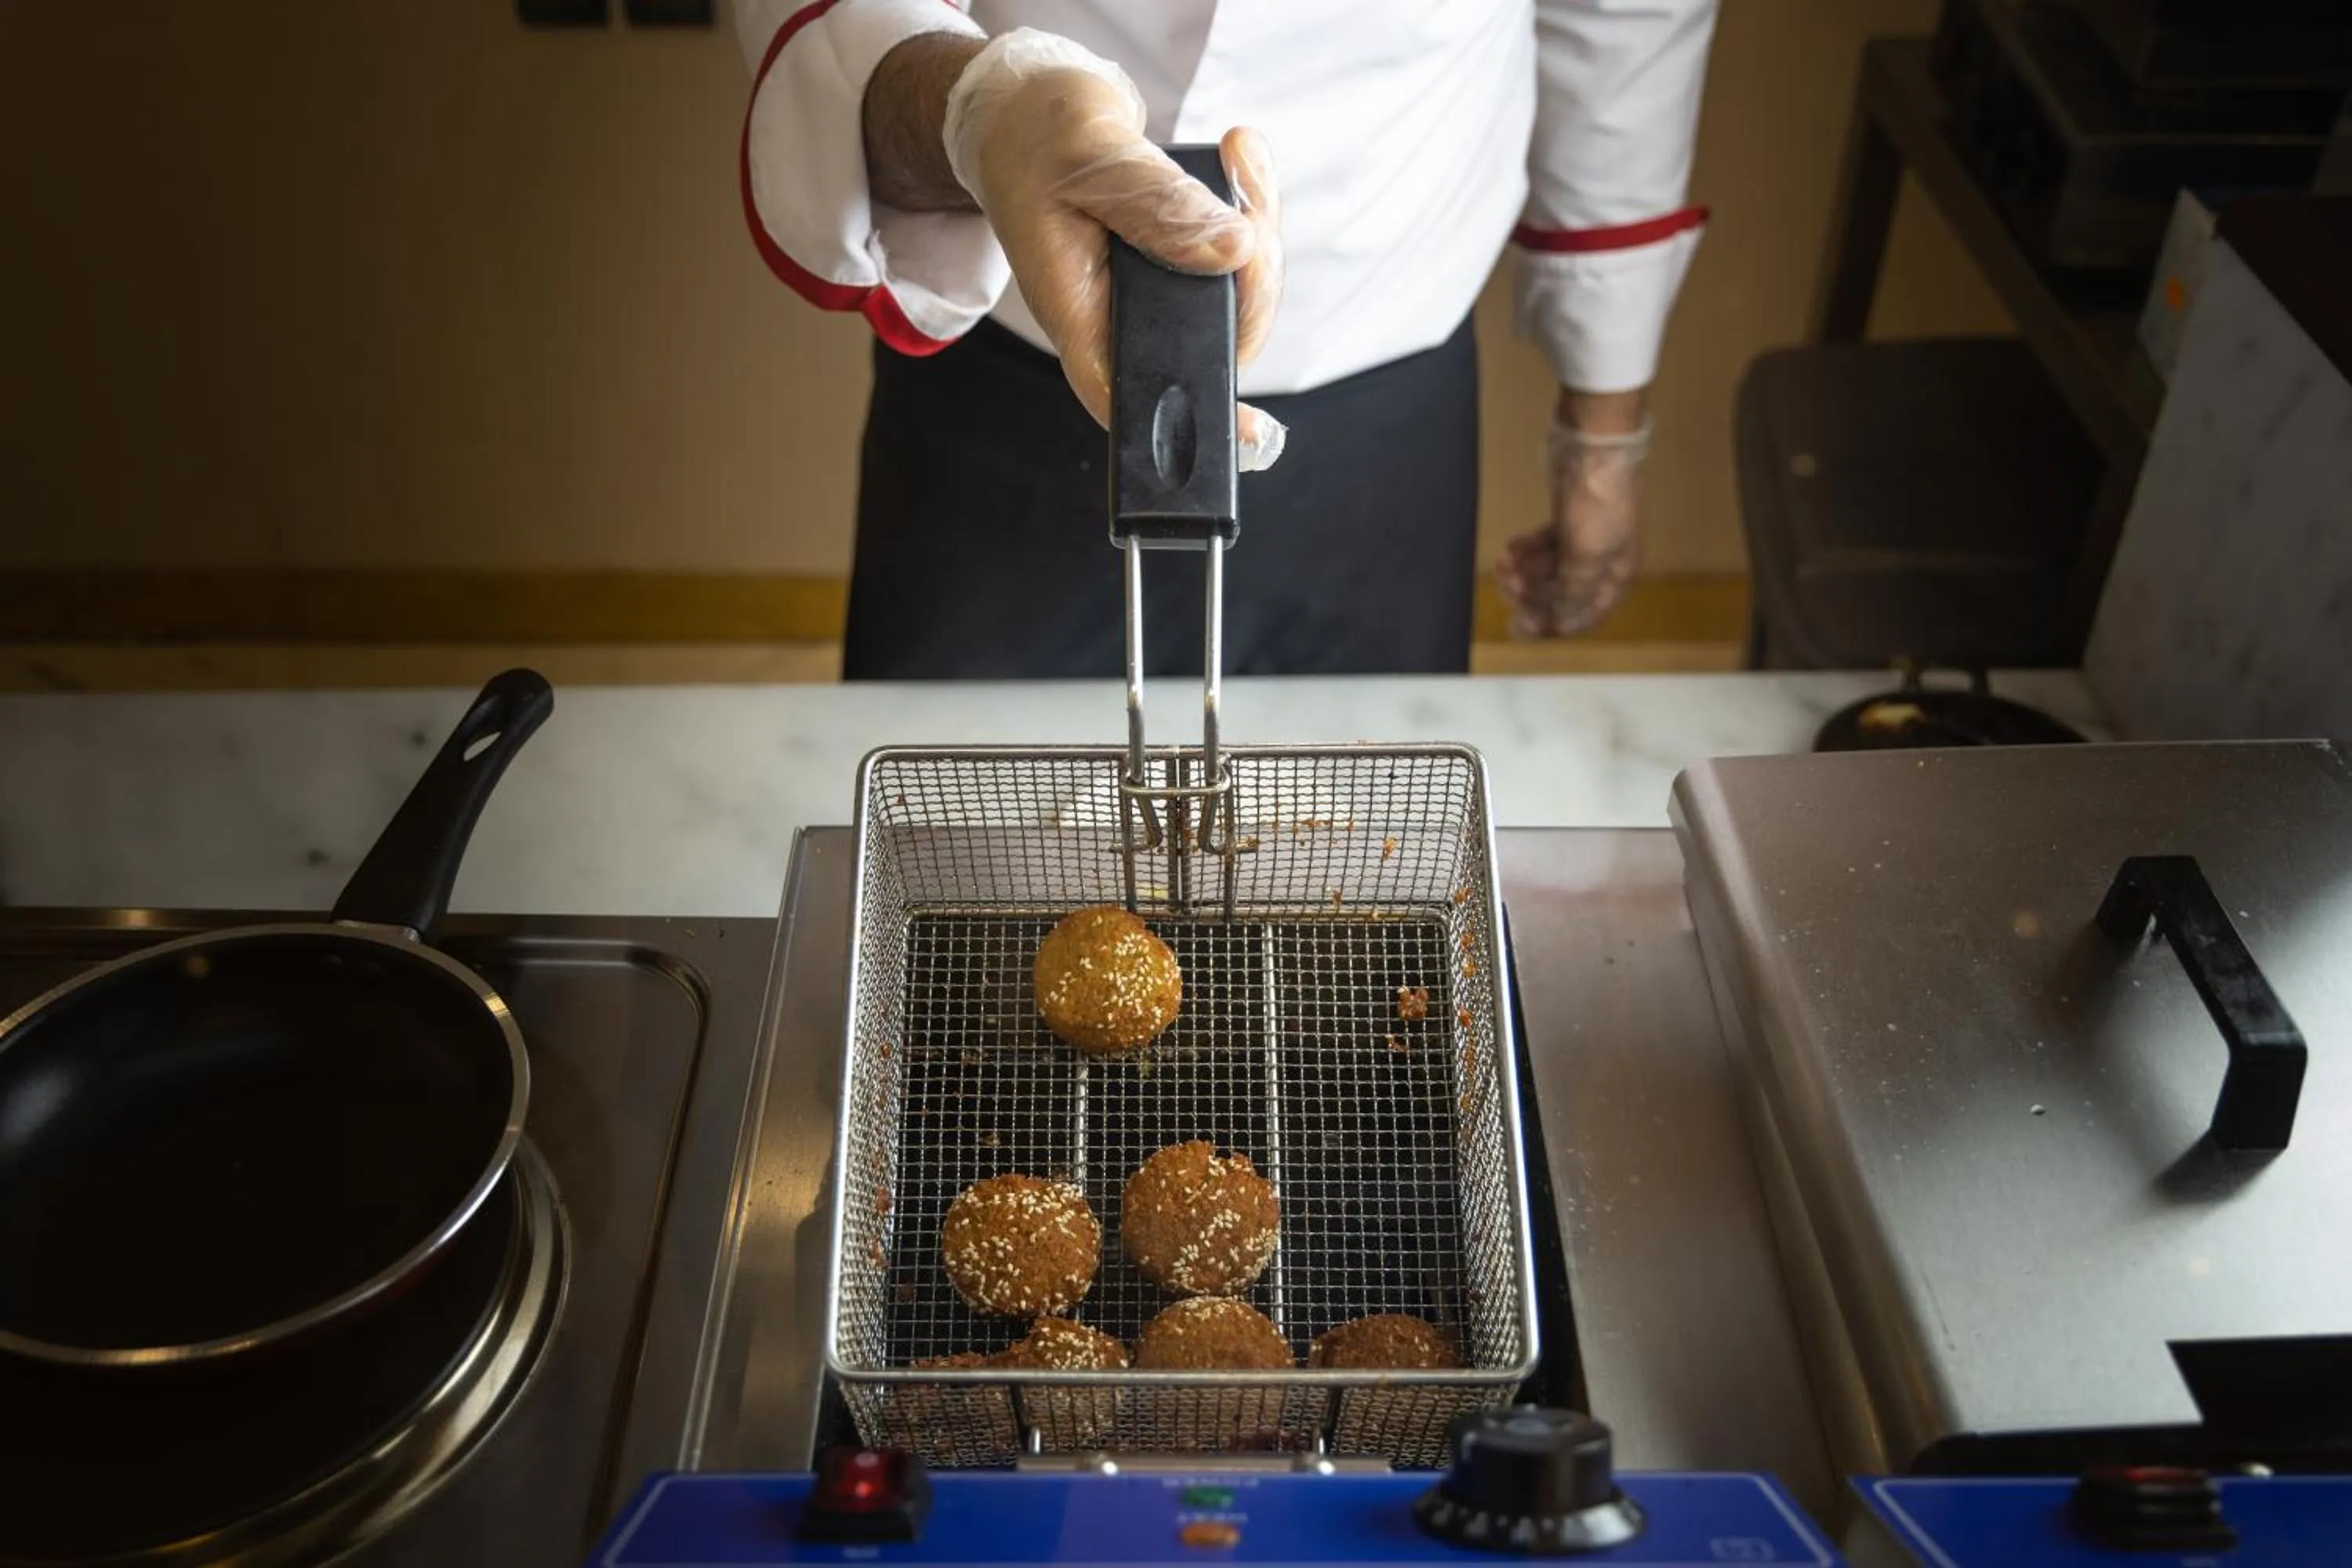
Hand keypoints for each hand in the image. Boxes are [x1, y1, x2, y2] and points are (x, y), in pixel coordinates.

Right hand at [941, 30, 1285, 466]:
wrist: (1023, 112)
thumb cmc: (1035, 137)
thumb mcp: (1091, 157)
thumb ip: (1156, 206)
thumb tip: (1232, 249)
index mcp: (1078, 311)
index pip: (1135, 390)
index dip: (1195, 419)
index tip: (1253, 433)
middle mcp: (1121, 316)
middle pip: (1213, 341)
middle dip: (1253, 274)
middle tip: (1245, 186)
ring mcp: (1154, 295)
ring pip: (1237, 297)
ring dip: (1258, 229)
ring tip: (1240, 155)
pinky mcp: (1178, 265)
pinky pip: (1238, 257)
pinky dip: (1251, 207)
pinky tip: (1241, 155)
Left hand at [1495, 388, 1651, 638]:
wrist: (1594, 447)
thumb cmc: (1597, 503)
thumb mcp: (1587, 556)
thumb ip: (1574, 592)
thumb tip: (1563, 622)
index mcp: (1616, 577)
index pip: (1585, 616)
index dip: (1553, 625)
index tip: (1521, 625)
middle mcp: (1602, 563)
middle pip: (1562, 596)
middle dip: (1532, 595)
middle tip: (1507, 586)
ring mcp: (1584, 541)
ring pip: (1549, 571)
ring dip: (1524, 572)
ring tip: (1504, 562)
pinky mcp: (1566, 520)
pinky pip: (1542, 548)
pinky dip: (1525, 551)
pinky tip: (1509, 547)